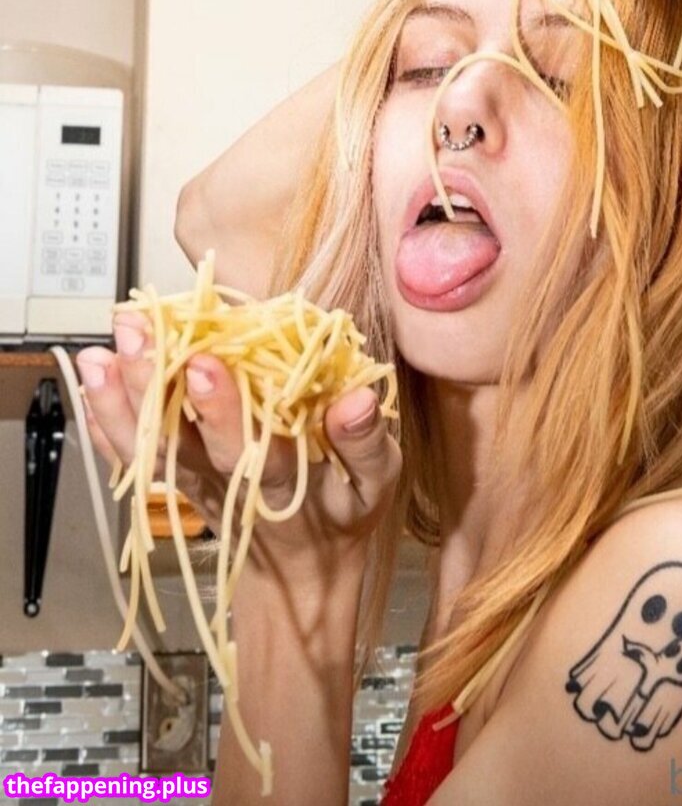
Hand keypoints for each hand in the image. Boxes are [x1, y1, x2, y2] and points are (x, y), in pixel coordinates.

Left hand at [76, 311, 401, 577]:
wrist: (302, 568)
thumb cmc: (343, 514)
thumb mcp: (375, 486)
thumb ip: (367, 444)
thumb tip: (356, 399)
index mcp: (280, 480)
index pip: (247, 444)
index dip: (221, 407)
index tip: (201, 361)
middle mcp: (226, 480)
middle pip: (183, 439)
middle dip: (154, 384)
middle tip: (136, 331)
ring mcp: (196, 481)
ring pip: (149, 446)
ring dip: (118, 399)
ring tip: (97, 352)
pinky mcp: (179, 479)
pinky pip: (134, 457)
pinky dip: (106, 423)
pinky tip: (90, 382)